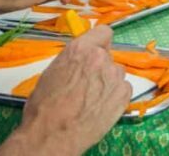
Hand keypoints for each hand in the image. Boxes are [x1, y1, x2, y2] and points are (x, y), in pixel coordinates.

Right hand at [0, 26, 130, 155]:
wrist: (52, 135)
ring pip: (116, 73)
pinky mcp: (124, 94)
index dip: (100, 42)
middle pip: (108, 56)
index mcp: (80, 49)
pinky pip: (124, 88)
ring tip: (93, 99)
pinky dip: (116, 96)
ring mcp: (114, 76)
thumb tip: (78, 62)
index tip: (97, 50)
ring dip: (108, 81)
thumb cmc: (44, 108)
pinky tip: (101, 106)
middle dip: (100, 67)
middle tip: (88, 83)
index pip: (103, 32)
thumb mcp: (52, 73)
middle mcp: (100, 58)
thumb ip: (72, 61)